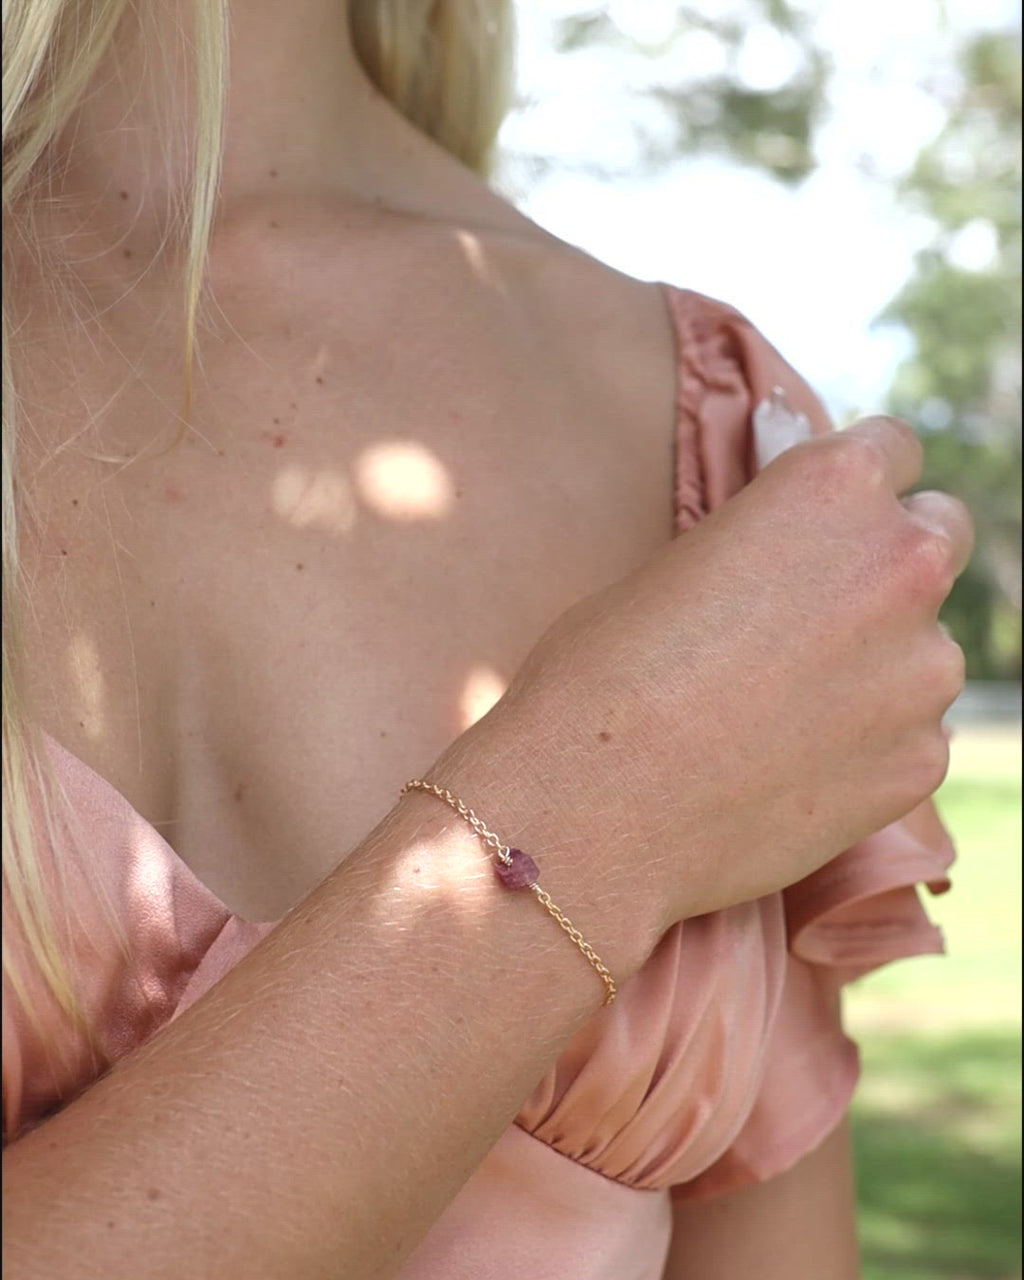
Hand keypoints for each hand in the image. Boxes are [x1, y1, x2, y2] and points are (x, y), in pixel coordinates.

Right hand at [431, 417, 972, 959]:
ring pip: (926, 647)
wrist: (595, 804)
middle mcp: (902, 564)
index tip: (833, 521)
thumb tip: (790, 567)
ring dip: (880, 662)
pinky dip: (869, 743)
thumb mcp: (679, 565)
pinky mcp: (922, 760)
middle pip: (938, 533)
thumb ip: (765, 548)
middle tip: (822, 608)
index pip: (894, 449)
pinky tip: (790, 766)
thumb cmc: (602, 672)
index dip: (856, 488)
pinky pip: (912, 733)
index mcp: (834, 487)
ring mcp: (924, 670)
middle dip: (890, 561)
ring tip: (784, 710)